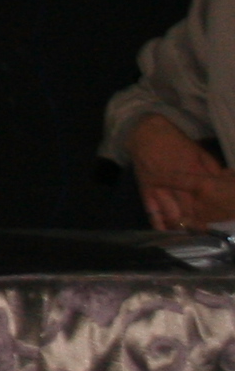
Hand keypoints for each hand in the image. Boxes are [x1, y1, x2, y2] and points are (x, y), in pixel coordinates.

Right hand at [126, 114, 234, 229]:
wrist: (148, 133)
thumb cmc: (177, 142)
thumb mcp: (200, 153)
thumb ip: (213, 170)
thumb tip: (225, 184)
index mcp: (193, 173)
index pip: (202, 201)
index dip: (208, 217)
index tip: (213, 228)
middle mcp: (176, 183)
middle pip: (187, 212)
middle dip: (194, 227)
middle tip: (200, 237)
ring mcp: (159, 187)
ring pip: (170, 214)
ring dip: (178, 228)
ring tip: (185, 238)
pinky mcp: (146, 189)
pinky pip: (152, 210)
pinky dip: (158, 222)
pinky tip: (164, 231)